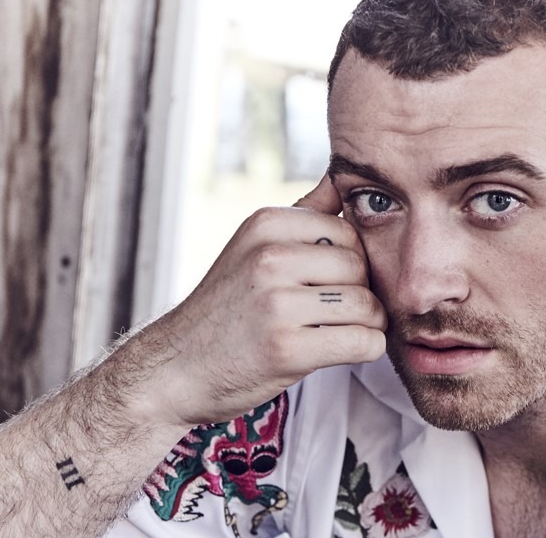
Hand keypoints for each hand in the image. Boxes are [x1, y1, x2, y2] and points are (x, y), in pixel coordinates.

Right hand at [125, 174, 386, 428]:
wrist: (177, 366)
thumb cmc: (227, 307)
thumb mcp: (252, 247)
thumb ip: (301, 216)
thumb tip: (339, 179)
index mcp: (264, 225)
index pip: (348, 231)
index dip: (353, 260)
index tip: (333, 283)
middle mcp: (269, 258)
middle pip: (360, 267)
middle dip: (362, 292)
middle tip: (340, 313)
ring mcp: (276, 304)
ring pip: (367, 306)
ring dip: (368, 324)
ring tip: (343, 331)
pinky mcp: (286, 349)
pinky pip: (362, 342)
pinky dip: (366, 349)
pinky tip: (345, 351)